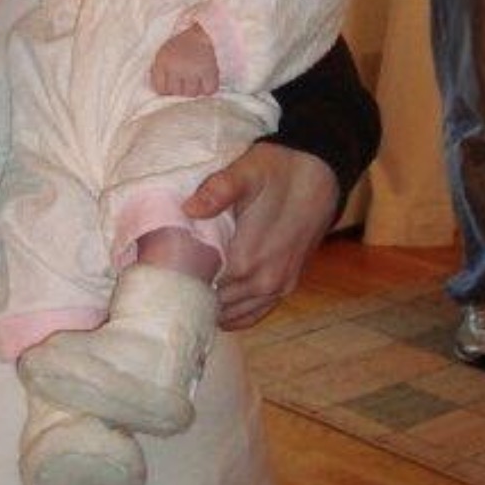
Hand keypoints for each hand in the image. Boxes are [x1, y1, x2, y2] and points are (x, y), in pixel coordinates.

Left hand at [151, 25, 218, 95]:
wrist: (206, 29)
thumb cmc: (184, 42)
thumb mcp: (164, 51)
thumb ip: (159, 70)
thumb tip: (160, 90)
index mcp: (162, 61)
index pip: (160, 89)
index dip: (167, 89)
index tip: (172, 84)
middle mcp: (176, 67)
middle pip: (176, 92)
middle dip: (181, 88)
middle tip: (187, 78)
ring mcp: (192, 70)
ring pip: (191, 93)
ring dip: (195, 89)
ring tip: (197, 78)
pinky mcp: (209, 71)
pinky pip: (207, 91)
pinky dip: (208, 88)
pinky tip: (207, 81)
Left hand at [183, 141, 337, 328]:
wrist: (321, 172)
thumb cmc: (279, 169)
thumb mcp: (246, 172)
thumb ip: (217, 190)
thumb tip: (188, 209)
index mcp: (248, 259)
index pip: (203, 290)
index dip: (181, 285)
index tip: (163, 276)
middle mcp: (265, 281)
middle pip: (218, 306)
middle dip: (194, 298)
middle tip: (169, 286)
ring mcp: (280, 287)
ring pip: (237, 314)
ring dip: (215, 308)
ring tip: (189, 295)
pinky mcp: (289, 284)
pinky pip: (258, 312)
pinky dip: (237, 314)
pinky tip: (219, 306)